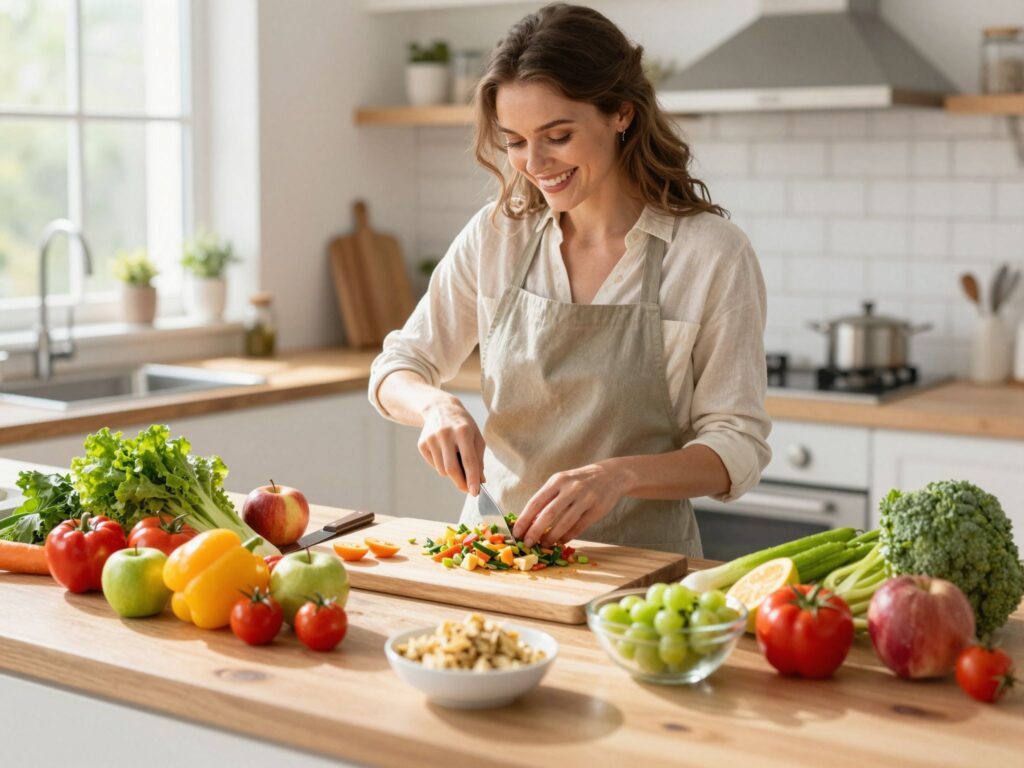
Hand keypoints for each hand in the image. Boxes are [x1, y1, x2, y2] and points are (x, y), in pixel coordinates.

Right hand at [418, 394, 484, 494]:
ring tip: (456, 460)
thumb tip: (480, 482)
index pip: (468, 460)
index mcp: (463, 431)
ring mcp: (431, 438)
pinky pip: (434, 465)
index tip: (475, 492)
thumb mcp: (476, 438)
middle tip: (467, 490)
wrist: (440, 408)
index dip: (472, 478)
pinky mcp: (422, 443)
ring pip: (442, 470)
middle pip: (452, 469)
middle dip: (461, 483)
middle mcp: (445, 434)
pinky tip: (444, 453)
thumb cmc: (464, 426)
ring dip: (451, 474)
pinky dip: (441, 465)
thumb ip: (479, 460)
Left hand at [512, 461, 629, 547]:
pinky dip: (568, 536)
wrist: (611, 475)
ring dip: (552, 537)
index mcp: (557, 480)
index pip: (536, 502)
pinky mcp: (597, 509)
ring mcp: (585, 498)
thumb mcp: (562, 481)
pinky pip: (579, 527)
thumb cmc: (579, 481)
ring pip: (564, 523)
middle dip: (535, 531)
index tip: (516, 533)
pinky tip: (561, 541)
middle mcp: (570, 488)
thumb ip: (547, 498)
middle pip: (548, 514)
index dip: (524, 519)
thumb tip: (529, 522)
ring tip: (544, 544)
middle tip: (527, 543)